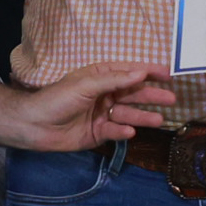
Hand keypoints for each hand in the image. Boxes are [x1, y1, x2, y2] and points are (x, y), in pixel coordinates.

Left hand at [4, 61, 176, 151]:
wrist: (34, 125)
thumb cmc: (58, 98)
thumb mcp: (86, 84)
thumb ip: (114, 80)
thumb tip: (140, 72)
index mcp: (100, 77)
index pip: (129, 72)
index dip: (148, 73)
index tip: (168, 74)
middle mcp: (104, 95)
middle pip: (133, 94)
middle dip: (151, 96)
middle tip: (171, 99)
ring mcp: (102, 115)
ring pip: (127, 114)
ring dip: (142, 117)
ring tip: (159, 120)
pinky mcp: (98, 133)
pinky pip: (114, 131)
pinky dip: (122, 131)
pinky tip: (129, 131)